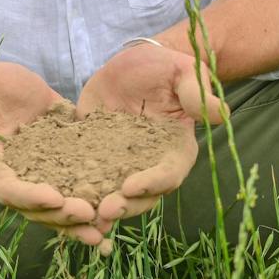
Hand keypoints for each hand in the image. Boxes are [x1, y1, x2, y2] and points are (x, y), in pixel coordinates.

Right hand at [0, 62, 108, 248]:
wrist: (9, 87)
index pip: (6, 187)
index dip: (28, 195)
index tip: (54, 196)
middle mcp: (11, 179)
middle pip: (34, 208)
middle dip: (61, 215)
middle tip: (89, 214)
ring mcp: (35, 180)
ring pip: (55, 211)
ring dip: (78, 224)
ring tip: (104, 233)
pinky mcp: (58, 174)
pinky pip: (73, 197)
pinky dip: (92, 210)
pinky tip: (114, 219)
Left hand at [76, 39, 228, 227]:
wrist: (136, 62)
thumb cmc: (167, 67)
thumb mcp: (184, 73)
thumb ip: (196, 94)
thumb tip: (221, 113)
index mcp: (176, 149)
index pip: (169, 173)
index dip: (152, 183)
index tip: (130, 186)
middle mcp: (150, 165)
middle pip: (140, 195)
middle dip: (123, 206)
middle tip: (102, 212)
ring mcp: (121, 163)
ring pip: (113, 194)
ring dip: (98, 207)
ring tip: (81, 216)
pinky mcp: (95, 155)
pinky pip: (85, 175)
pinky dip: (74, 189)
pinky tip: (57, 197)